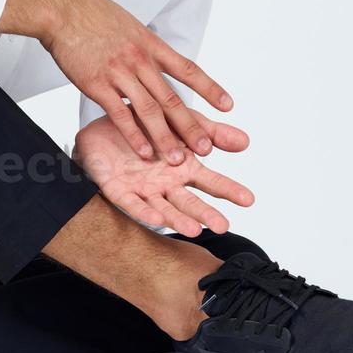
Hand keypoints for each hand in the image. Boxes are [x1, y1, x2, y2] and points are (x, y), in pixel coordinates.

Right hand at [35, 0, 233, 164]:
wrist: (62, 9)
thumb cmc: (90, 12)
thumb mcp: (127, 22)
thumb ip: (141, 42)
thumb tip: (151, 52)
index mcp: (150, 44)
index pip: (186, 69)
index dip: (209, 88)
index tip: (228, 104)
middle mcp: (140, 60)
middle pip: (172, 98)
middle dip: (191, 126)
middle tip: (207, 148)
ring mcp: (119, 73)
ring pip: (150, 111)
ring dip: (166, 137)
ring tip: (177, 159)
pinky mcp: (97, 84)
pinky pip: (120, 115)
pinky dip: (134, 135)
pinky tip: (144, 151)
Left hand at [72, 114, 253, 236]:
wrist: (104, 123)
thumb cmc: (145, 126)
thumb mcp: (181, 122)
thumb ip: (210, 132)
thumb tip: (246, 141)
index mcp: (184, 168)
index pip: (211, 182)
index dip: (229, 190)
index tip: (249, 199)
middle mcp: (167, 184)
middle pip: (189, 202)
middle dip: (205, 214)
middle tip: (223, 226)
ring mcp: (144, 190)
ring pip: (163, 208)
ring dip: (178, 220)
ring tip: (194, 230)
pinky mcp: (119, 190)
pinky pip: (132, 204)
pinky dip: (144, 211)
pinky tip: (155, 218)